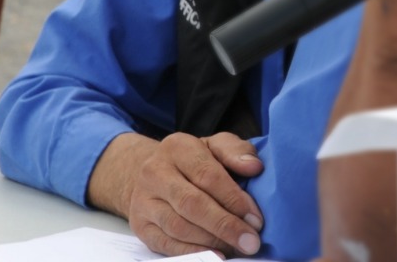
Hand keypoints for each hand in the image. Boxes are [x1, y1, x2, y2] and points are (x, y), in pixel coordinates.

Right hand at [88, 130, 263, 257]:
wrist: (154, 172)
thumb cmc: (194, 160)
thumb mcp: (216, 146)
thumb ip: (236, 152)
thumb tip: (254, 167)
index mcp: (177, 147)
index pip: (207, 174)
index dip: (233, 199)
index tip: (256, 219)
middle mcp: (155, 171)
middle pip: (191, 203)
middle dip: (225, 225)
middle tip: (250, 242)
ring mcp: (143, 200)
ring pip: (178, 226)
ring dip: (211, 242)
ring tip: (236, 248)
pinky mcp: (140, 225)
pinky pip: (166, 244)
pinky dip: (191, 253)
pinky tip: (214, 256)